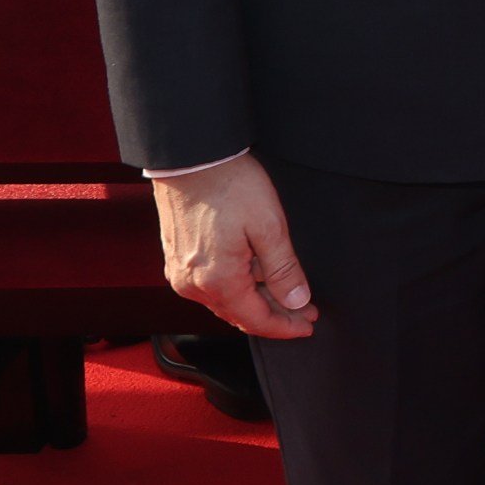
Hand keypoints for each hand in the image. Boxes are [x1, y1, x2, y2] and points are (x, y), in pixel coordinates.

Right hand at [151, 153, 316, 339]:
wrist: (190, 157)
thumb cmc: (229, 185)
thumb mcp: (269, 226)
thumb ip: (283, 269)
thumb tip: (296, 301)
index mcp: (217, 281)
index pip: (255, 320)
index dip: (285, 326)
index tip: (308, 324)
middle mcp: (193, 285)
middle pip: (239, 314)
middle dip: (274, 316)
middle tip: (304, 311)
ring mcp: (181, 274)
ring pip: (225, 301)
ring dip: (256, 302)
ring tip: (287, 294)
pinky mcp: (176, 259)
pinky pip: (211, 286)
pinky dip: (237, 288)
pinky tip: (257, 276)